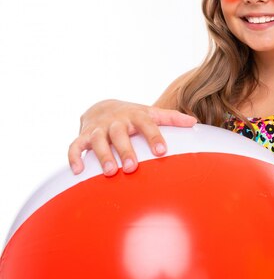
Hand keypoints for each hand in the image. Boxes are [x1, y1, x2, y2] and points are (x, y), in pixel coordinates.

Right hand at [68, 99, 196, 175]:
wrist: (103, 106)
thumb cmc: (133, 116)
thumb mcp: (152, 113)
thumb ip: (172, 118)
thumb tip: (194, 122)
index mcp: (136, 115)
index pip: (147, 124)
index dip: (154, 137)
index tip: (162, 151)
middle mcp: (116, 121)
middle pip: (120, 134)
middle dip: (126, 150)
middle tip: (133, 167)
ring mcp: (98, 128)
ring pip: (97, 140)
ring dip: (103, 156)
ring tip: (110, 172)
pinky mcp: (83, 136)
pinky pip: (74, 146)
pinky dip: (74, 157)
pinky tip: (78, 171)